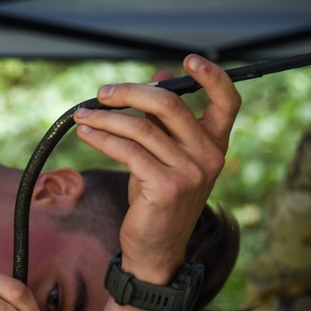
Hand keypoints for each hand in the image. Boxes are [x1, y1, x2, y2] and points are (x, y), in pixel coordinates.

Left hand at [72, 54, 238, 282]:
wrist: (155, 251)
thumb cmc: (157, 200)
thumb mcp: (164, 157)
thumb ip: (164, 122)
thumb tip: (157, 78)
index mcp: (215, 145)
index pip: (228, 102)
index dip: (212, 76)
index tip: (189, 59)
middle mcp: (208, 157)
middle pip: (170, 104)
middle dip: (130, 92)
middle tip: (102, 94)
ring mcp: (190, 172)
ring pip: (141, 128)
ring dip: (105, 118)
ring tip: (83, 116)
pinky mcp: (165, 187)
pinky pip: (127, 151)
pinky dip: (102, 139)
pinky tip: (87, 135)